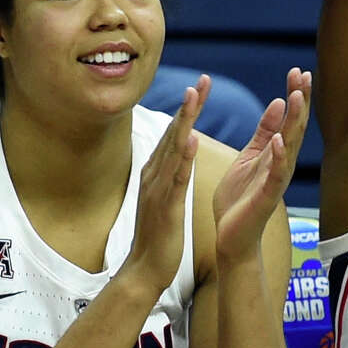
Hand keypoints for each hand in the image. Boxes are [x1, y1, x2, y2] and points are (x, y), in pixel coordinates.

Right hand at [123, 75, 205, 289]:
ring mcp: (158, 189)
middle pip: (172, 134)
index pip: (173, 135)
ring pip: (173, 149)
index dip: (187, 110)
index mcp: (155, 174)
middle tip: (202, 79)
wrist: (145, 268)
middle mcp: (153, 175)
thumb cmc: (157, 236)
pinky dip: (183, 157)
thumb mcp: (162, 200)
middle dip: (188, 106)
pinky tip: (192, 140)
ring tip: (196, 98)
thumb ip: (166, 177)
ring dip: (185, 122)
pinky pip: (176, 178)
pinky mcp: (166, 205)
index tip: (200, 87)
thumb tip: (174, 160)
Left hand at [213, 68, 310, 260]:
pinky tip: (280, 140)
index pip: (288, 119)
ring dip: (293, 123)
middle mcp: (280, 164)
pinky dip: (278, 157)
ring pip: (289, 147)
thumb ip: (264, 133)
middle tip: (304, 74)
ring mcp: (275, 181)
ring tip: (296, 97)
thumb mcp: (250, 158)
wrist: (231, 236)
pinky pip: (275, 175)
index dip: (294, 95)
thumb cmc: (239, 198)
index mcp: (273, 153)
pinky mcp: (266, 197)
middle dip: (300, 101)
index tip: (297, 70)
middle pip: (294, 127)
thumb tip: (279, 102)